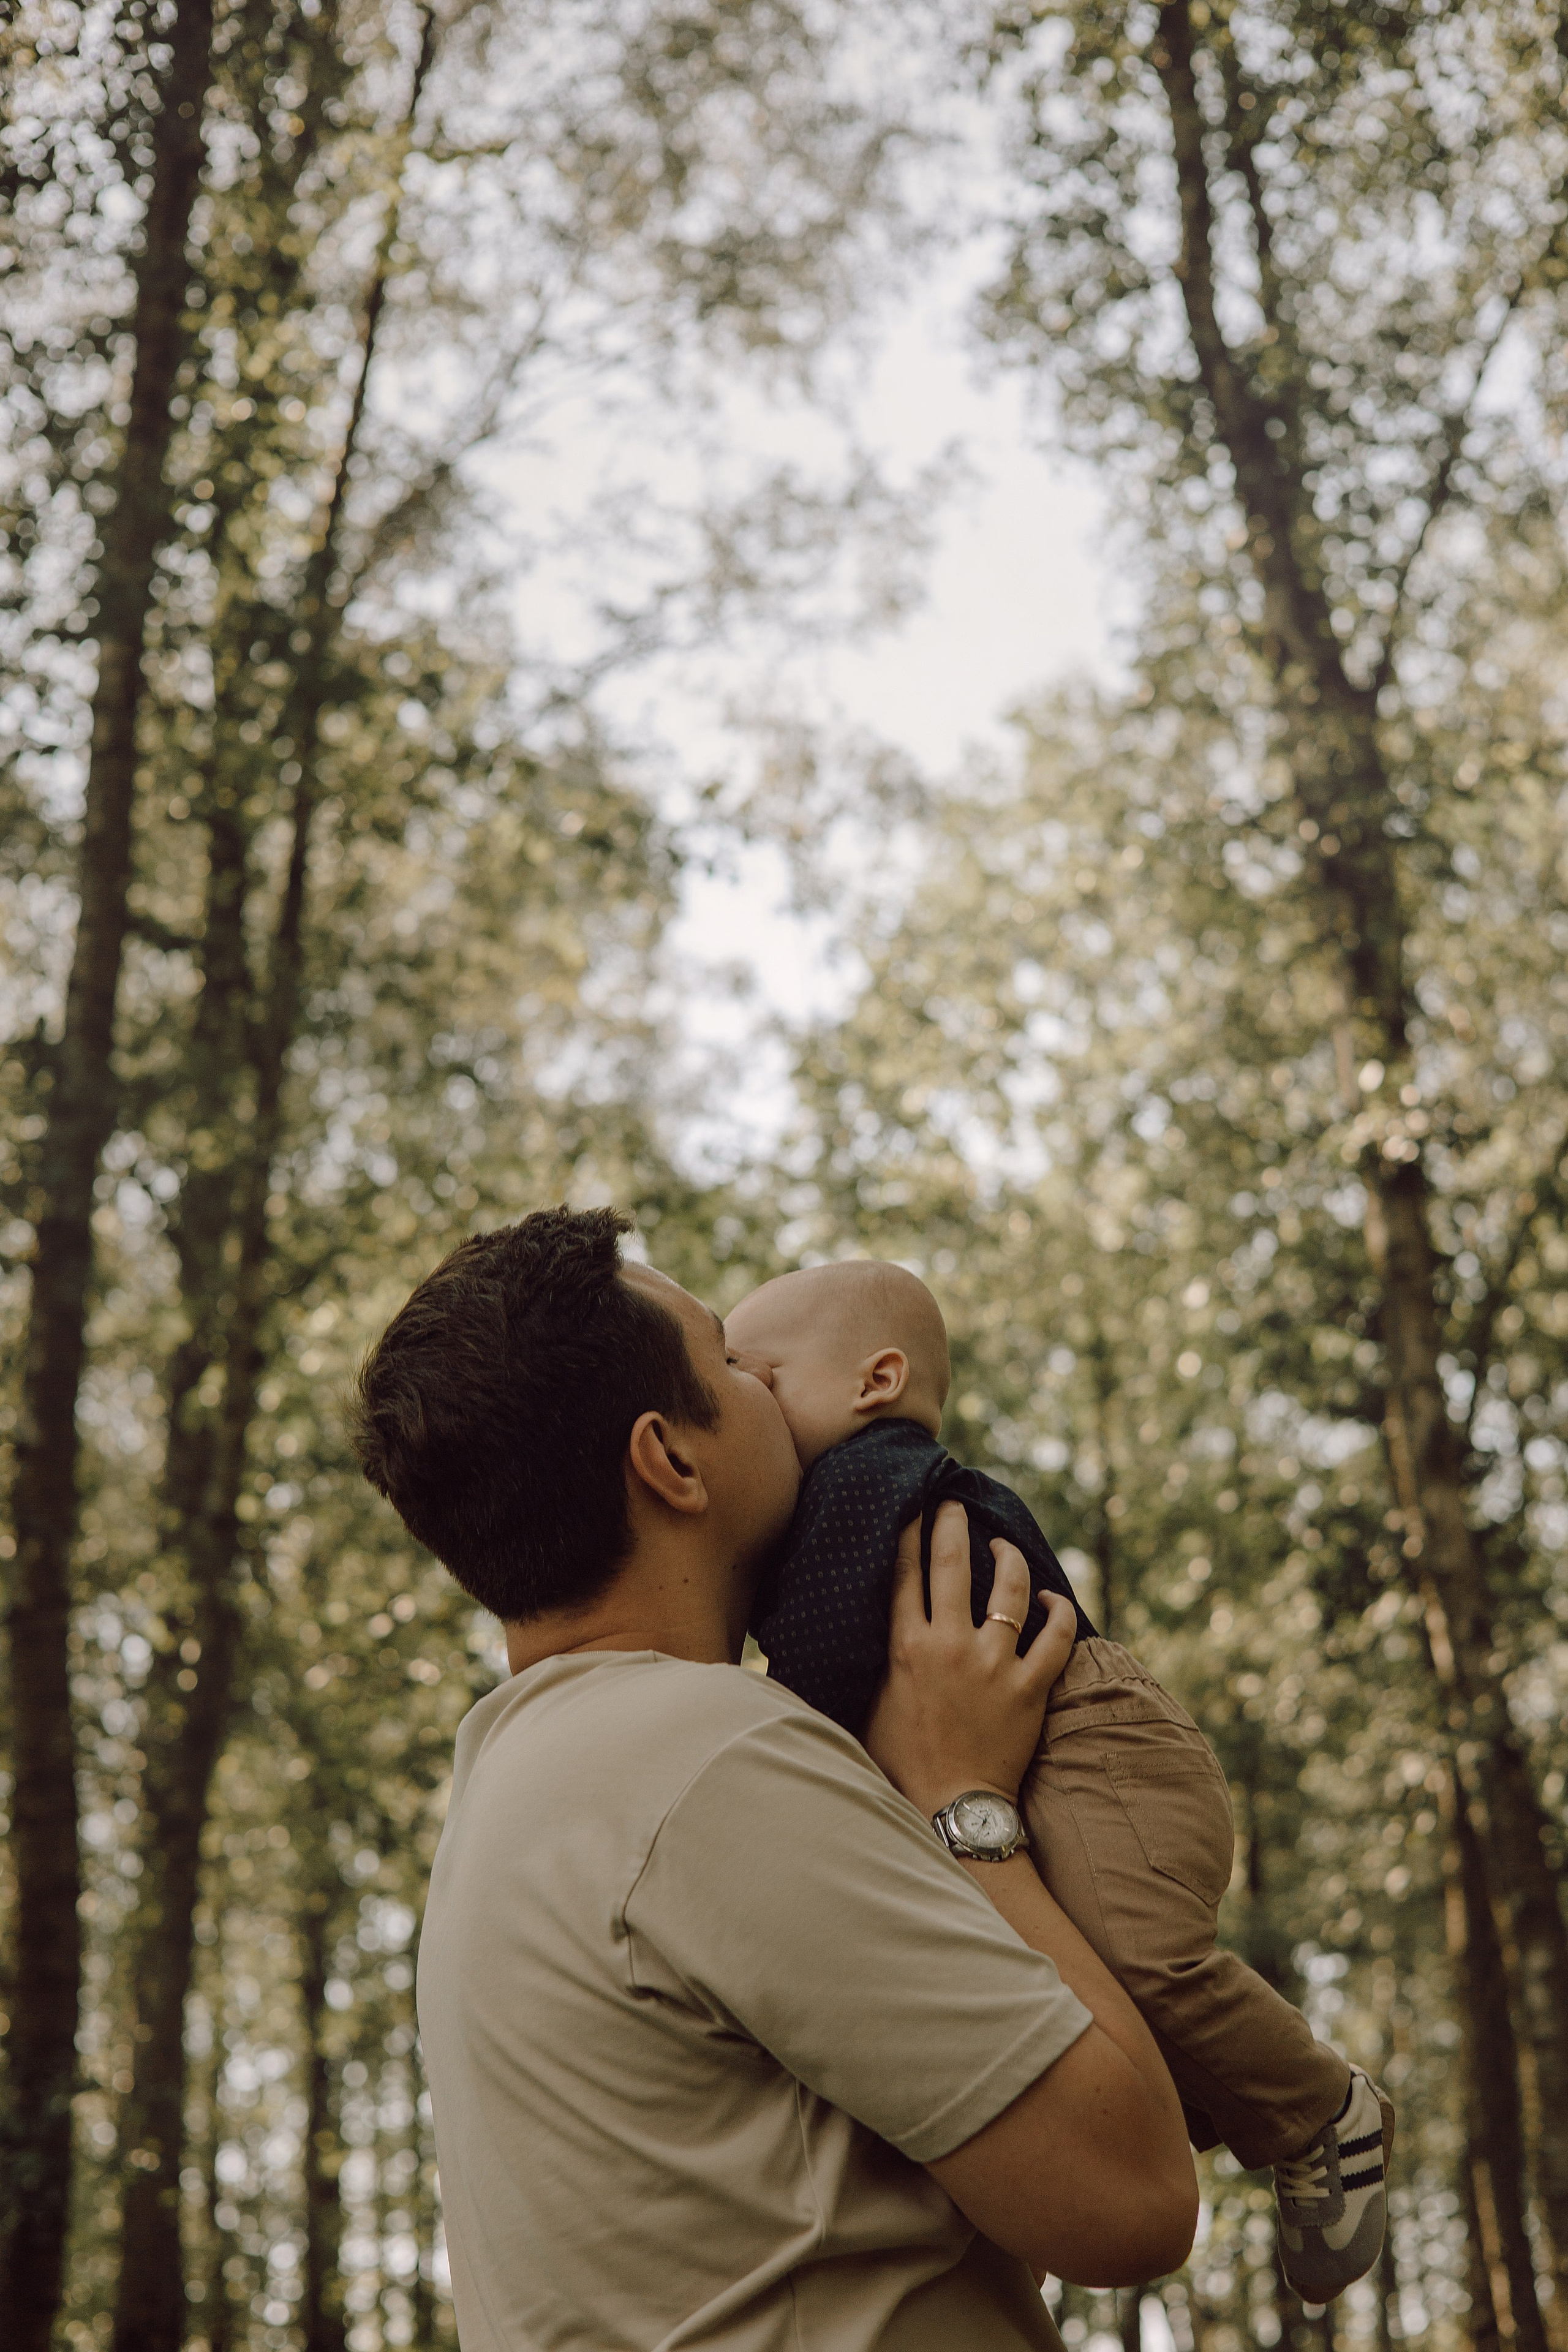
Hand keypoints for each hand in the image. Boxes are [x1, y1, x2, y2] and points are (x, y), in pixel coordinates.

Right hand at [864, 1500, 1077, 1819]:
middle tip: (954, 1505)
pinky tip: (1052, 1599)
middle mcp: (950, 1646)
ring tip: (1003, 1546)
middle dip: (952, 1525)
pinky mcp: (1031, 1687)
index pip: (905, 1573)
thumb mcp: (868, 1706)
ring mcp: (994, 1664)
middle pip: (951, 1564)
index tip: (913, 1509)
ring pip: (1010, 1590)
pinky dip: (1058, 1612)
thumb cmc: (902, 1763)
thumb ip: (869, 1663)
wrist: (951, 1808)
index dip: (909, 1534)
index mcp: (906, 1647)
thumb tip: (850, 1634)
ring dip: (1008, 1559)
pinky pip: (1056, 1637)